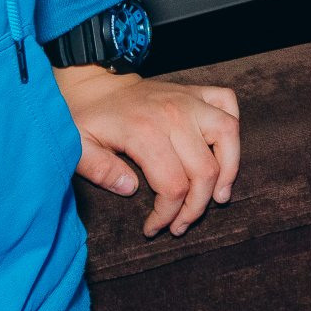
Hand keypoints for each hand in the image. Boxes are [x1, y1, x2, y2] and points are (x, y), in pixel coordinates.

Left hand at [57, 65, 240, 237]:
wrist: (96, 83)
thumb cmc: (88, 119)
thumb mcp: (78, 147)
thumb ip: (100, 171)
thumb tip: (132, 189)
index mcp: (144, 131)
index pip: (173, 186)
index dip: (167, 215)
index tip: (153, 228)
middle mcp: (174, 114)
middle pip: (204, 170)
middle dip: (196, 207)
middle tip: (181, 224)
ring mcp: (189, 100)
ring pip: (228, 134)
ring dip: (228, 170)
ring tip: (218, 196)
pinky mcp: (196, 91)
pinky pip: (228, 102)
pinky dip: (233, 126)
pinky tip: (223, 150)